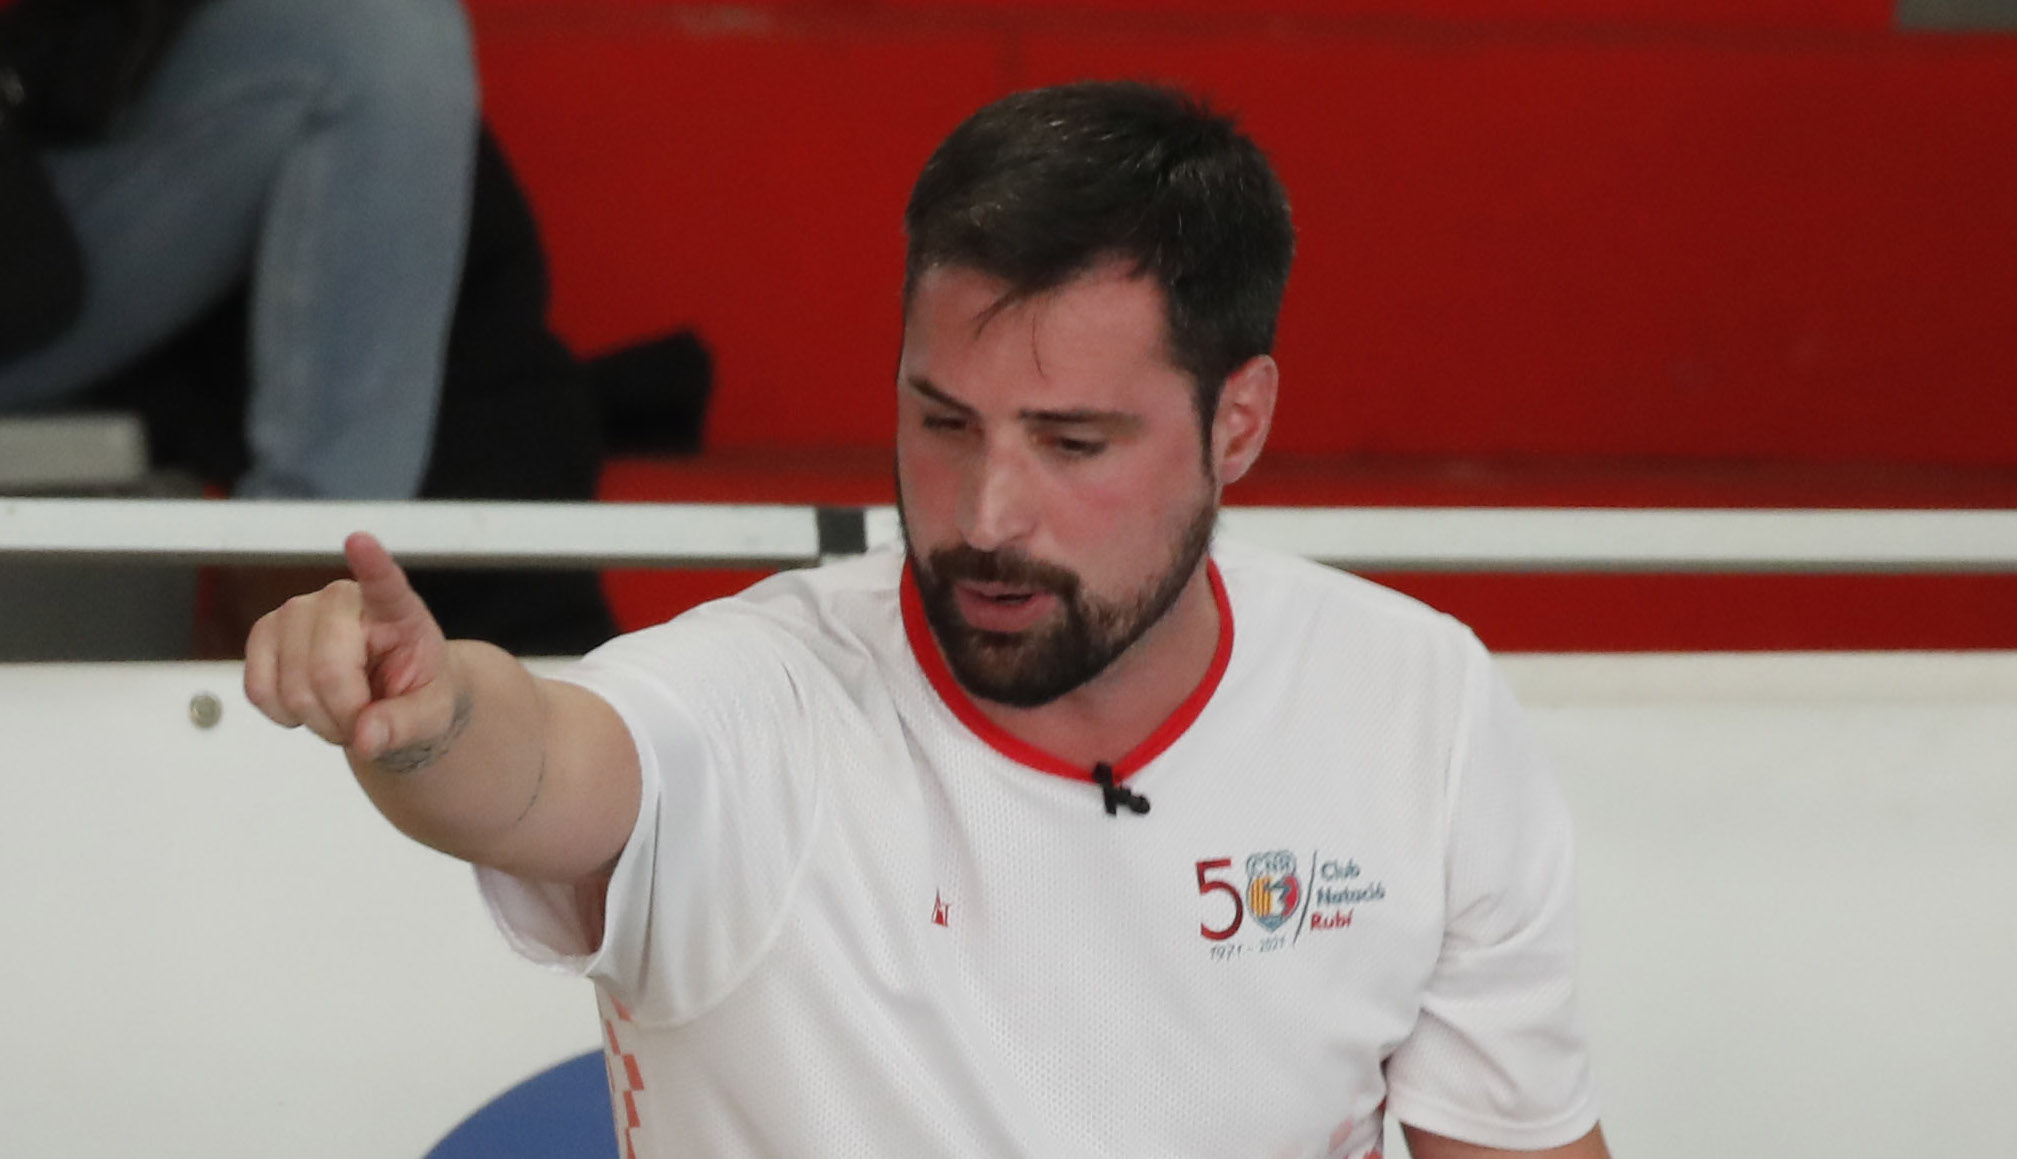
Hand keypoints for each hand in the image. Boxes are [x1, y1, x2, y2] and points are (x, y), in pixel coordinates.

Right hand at [244, 532, 460, 765]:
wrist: (391, 698)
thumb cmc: (416, 694)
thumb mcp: (431, 716)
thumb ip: (404, 726)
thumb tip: (367, 738)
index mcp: (396, 610)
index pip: (385, 584)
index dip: (372, 564)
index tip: (360, 541)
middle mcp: (342, 600)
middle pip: (326, 670)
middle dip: (344, 715)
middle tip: (367, 723)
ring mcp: (297, 612)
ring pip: (289, 686)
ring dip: (316, 719)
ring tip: (343, 712)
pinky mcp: (265, 634)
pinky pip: (258, 689)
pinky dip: (282, 714)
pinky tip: (310, 706)